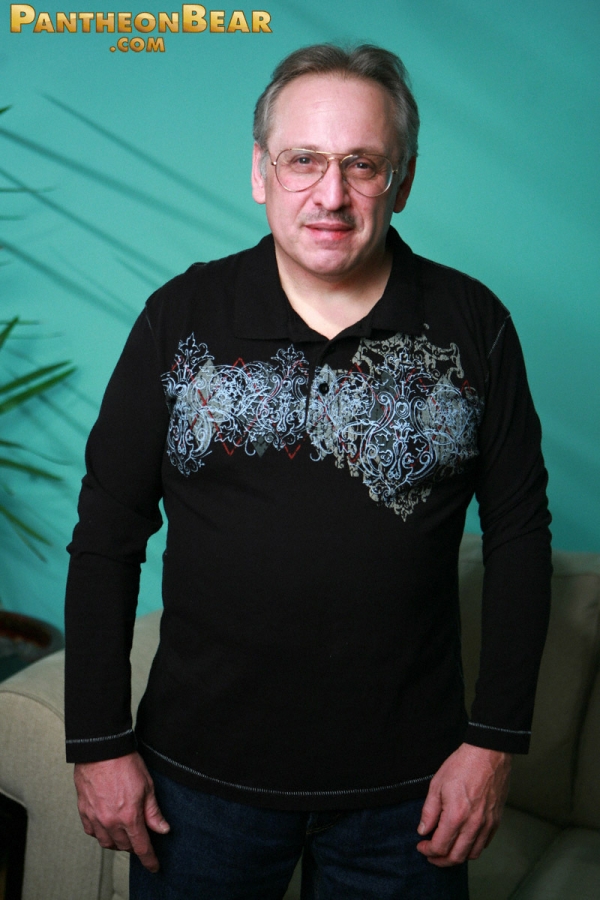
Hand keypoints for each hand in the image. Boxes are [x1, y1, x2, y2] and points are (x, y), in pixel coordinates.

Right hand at [73, 751, 169, 871]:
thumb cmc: (125, 763)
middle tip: (141, 836)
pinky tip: (107, 825)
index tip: (154, 867)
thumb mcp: (148, 786)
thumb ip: (153, 812)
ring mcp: (95, 818)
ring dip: (118, 841)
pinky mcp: (84, 811)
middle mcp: (110, 822)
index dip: (149, 860)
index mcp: (129, 817)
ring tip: (125, 832)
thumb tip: (163, 829)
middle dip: (135, 845)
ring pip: (107, 842)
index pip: (141, 847)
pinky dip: (101, 833)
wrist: (101, 749)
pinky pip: (92, 832)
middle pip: (124, 846)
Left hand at [416, 743, 510, 866]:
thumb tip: (423, 830)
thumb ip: (429, 811)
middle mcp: (473, 825)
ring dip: (457, 857)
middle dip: (440, 860)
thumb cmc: (462, 765)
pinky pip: (484, 843)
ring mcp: (487, 824)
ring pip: (472, 854)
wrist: (489, 754)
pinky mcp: (496, 820)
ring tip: (447, 850)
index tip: (421, 846)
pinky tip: (463, 840)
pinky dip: (472, 848)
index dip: (428, 851)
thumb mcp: (437, 784)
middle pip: (456, 857)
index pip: (440, 847)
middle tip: (431, 855)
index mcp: (456, 816)